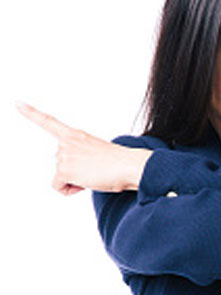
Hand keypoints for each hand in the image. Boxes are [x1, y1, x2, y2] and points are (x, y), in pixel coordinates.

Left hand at [16, 101, 152, 195]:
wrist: (128, 165)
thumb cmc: (119, 163)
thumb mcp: (97, 153)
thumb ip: (81, 156)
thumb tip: (74, 171)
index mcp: (76, 134)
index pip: (49, 122)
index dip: (31, 113)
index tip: (17, 103)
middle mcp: (66, 142)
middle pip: (61, 164)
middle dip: (75, 172)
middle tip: (95, 170)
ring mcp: (64, 154)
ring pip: (61, 177)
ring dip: (77, 182)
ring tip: (95, 176)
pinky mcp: (64, 170)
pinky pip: (59, 187)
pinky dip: (71, 190)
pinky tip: (86, 184)